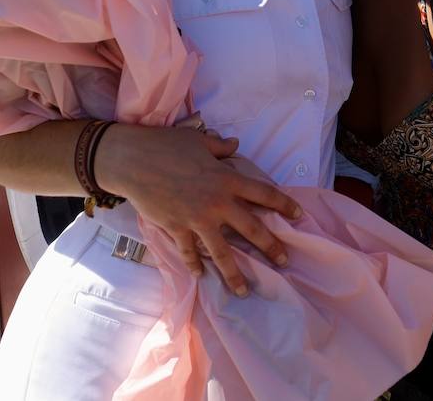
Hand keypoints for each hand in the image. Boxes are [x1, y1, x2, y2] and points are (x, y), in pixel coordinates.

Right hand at [94, 123, 300, 295]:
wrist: (134, 161)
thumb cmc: (167, 145)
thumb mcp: (199, 141)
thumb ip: (220, 147)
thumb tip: (235, 145)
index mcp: (227, 179)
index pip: (263, 193)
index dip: (283, 204)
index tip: (298, 215)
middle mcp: (217, 203)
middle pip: (251, 228)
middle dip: (270, 246)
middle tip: (284, 260)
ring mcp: (197, 220)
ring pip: (223, 252)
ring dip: (235, 274)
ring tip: (245, 291)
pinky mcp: (177, 229)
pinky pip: (189, 252)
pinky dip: (194, 264)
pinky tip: (200, 275)